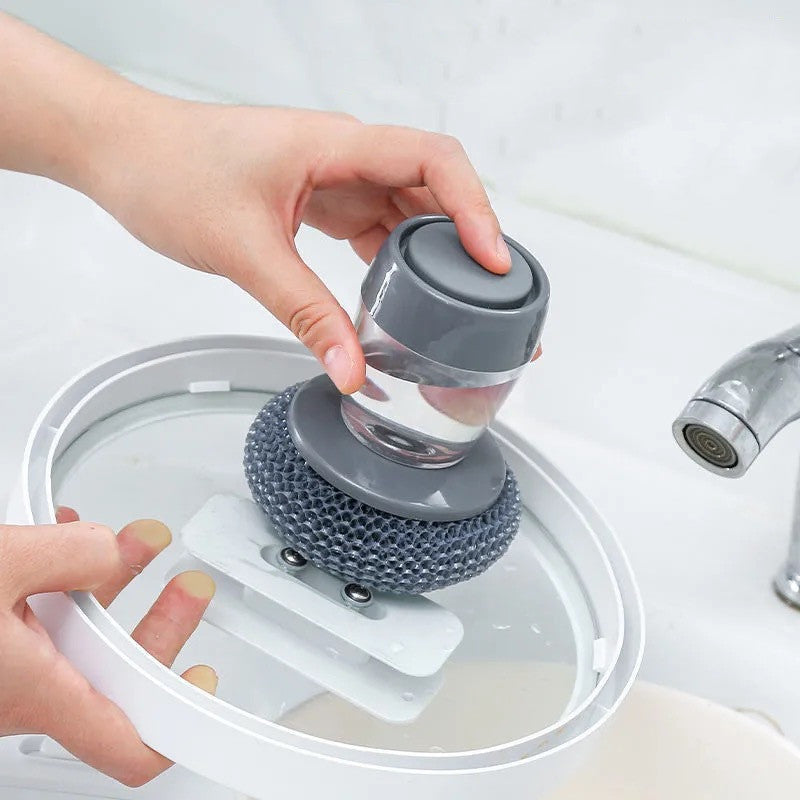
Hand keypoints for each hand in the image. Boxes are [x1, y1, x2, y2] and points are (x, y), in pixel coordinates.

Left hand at [0, 14, 510, 393]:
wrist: (122, 154)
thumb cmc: (169, 172)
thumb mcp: (245, 249)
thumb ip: (304, 312)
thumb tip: (351, 368)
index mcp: (335, 146)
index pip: (432, 160)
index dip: (475, 209)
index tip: (493, 264)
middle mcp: (344, 157)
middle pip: (433, 191)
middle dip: (469, 243)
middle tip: (493, 304)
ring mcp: (333, 179)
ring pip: (406, 213)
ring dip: (435, 258)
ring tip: (459, 309)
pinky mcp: (319, 201)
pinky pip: (374, 230)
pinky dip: (394, 265)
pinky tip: (402, 301)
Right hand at [0, 508, 216, 786]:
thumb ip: (69, 554)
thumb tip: (110, 548)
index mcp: (37, 693)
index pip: (127, 746)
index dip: (179, 726)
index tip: (208, 692)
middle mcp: (22, 693)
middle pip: (117, 676)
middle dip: (161, 625)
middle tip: (190, 590)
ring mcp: (1, 672)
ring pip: (78, 638)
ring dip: (113, 588)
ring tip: (140, 542)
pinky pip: (36, 619)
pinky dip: (60, 581)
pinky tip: (66, 540)